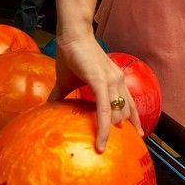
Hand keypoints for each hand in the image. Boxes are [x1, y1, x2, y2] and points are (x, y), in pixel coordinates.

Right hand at [48, 32, 142, 151]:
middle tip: (116, 148)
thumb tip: (47, 110)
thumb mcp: (66, 82)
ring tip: (102, 149)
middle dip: (123, 131)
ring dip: (111, 133)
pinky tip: (100, 142)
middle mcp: (118, 82)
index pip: (130, 103)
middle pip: (126, 112)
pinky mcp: (102, 82)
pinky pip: (106, 110)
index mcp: (114, 81)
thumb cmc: (71, 56)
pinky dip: (104, 128)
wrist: (71, 36)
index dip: (135, 120)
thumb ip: (60, 97)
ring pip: (118, 115)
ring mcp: (112, 82)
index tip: (138, 134)